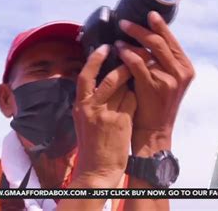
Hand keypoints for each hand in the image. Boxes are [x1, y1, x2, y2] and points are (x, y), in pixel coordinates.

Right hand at [72, 44, 136, 187]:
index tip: (105, 48)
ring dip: (131, 79)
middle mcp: (90, 108)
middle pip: (107, 79)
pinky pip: (131, 101)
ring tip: (137, 71)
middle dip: (120, 66)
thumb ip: (91, 100)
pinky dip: (135, 98)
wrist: (97, 169)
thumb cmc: (92, 143)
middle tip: (129, 56)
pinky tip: (138, 99)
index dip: (95, 59)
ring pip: (122, 88)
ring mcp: (106, 114)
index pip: (85, 76)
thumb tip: (103, 79)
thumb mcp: (84, 119)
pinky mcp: (120, 122)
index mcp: (80, 105)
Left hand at [115, 11, 194, 155]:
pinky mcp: (155, 87)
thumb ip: (161, 62)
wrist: (154, 130)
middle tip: (124, 23)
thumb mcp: (165, 80)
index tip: (148, 13)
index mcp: (186, 67)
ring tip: (118, 37)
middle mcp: (181, 71)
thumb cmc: (154, 103)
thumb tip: (146, 38)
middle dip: (141, 29)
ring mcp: (170, 79)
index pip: (172, 40)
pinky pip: (138, 63)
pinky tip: (119, 50)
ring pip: (150, 49)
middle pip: (160, 40)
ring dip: (132, 40)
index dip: (159, 25)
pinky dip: (127, 54)